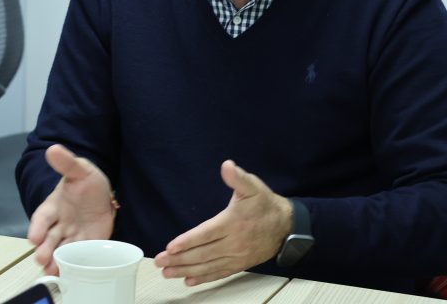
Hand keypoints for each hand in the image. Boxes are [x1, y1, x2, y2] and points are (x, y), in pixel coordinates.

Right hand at [27, 144, 116, 274]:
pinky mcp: (86, 245)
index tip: (33, 237)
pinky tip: (71, 274)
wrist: (105, 195)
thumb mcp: (80, 170)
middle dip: (44, 249)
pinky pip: (78, 257)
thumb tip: (53, 148)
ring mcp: (72, 237)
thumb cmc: (86, 183)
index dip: (36, 228)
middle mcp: (58, 225)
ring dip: (55, 261)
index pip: (41, 218)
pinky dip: (73, 266)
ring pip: (59, 252)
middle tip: (42, 258)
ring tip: (52, 270)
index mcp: (53, 206)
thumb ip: (67, 163)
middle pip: (47, 239)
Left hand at [153, 160, 291, 285]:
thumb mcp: (253, 186)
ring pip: (208, 266)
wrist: (286, 225)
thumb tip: (226, 165)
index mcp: (232, 222)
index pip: (206, 234)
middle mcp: (233, 242)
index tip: (171, 247)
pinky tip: (189, 280)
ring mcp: (236, 256)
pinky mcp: (240, 264)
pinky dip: (203, 278)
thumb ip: (238, 177)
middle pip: (202, 254)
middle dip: (179, 259)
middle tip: (159, 261)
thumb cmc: (265, 204)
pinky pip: (219, 273)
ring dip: (186, 270)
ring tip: (167, 272)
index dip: (188, 241)